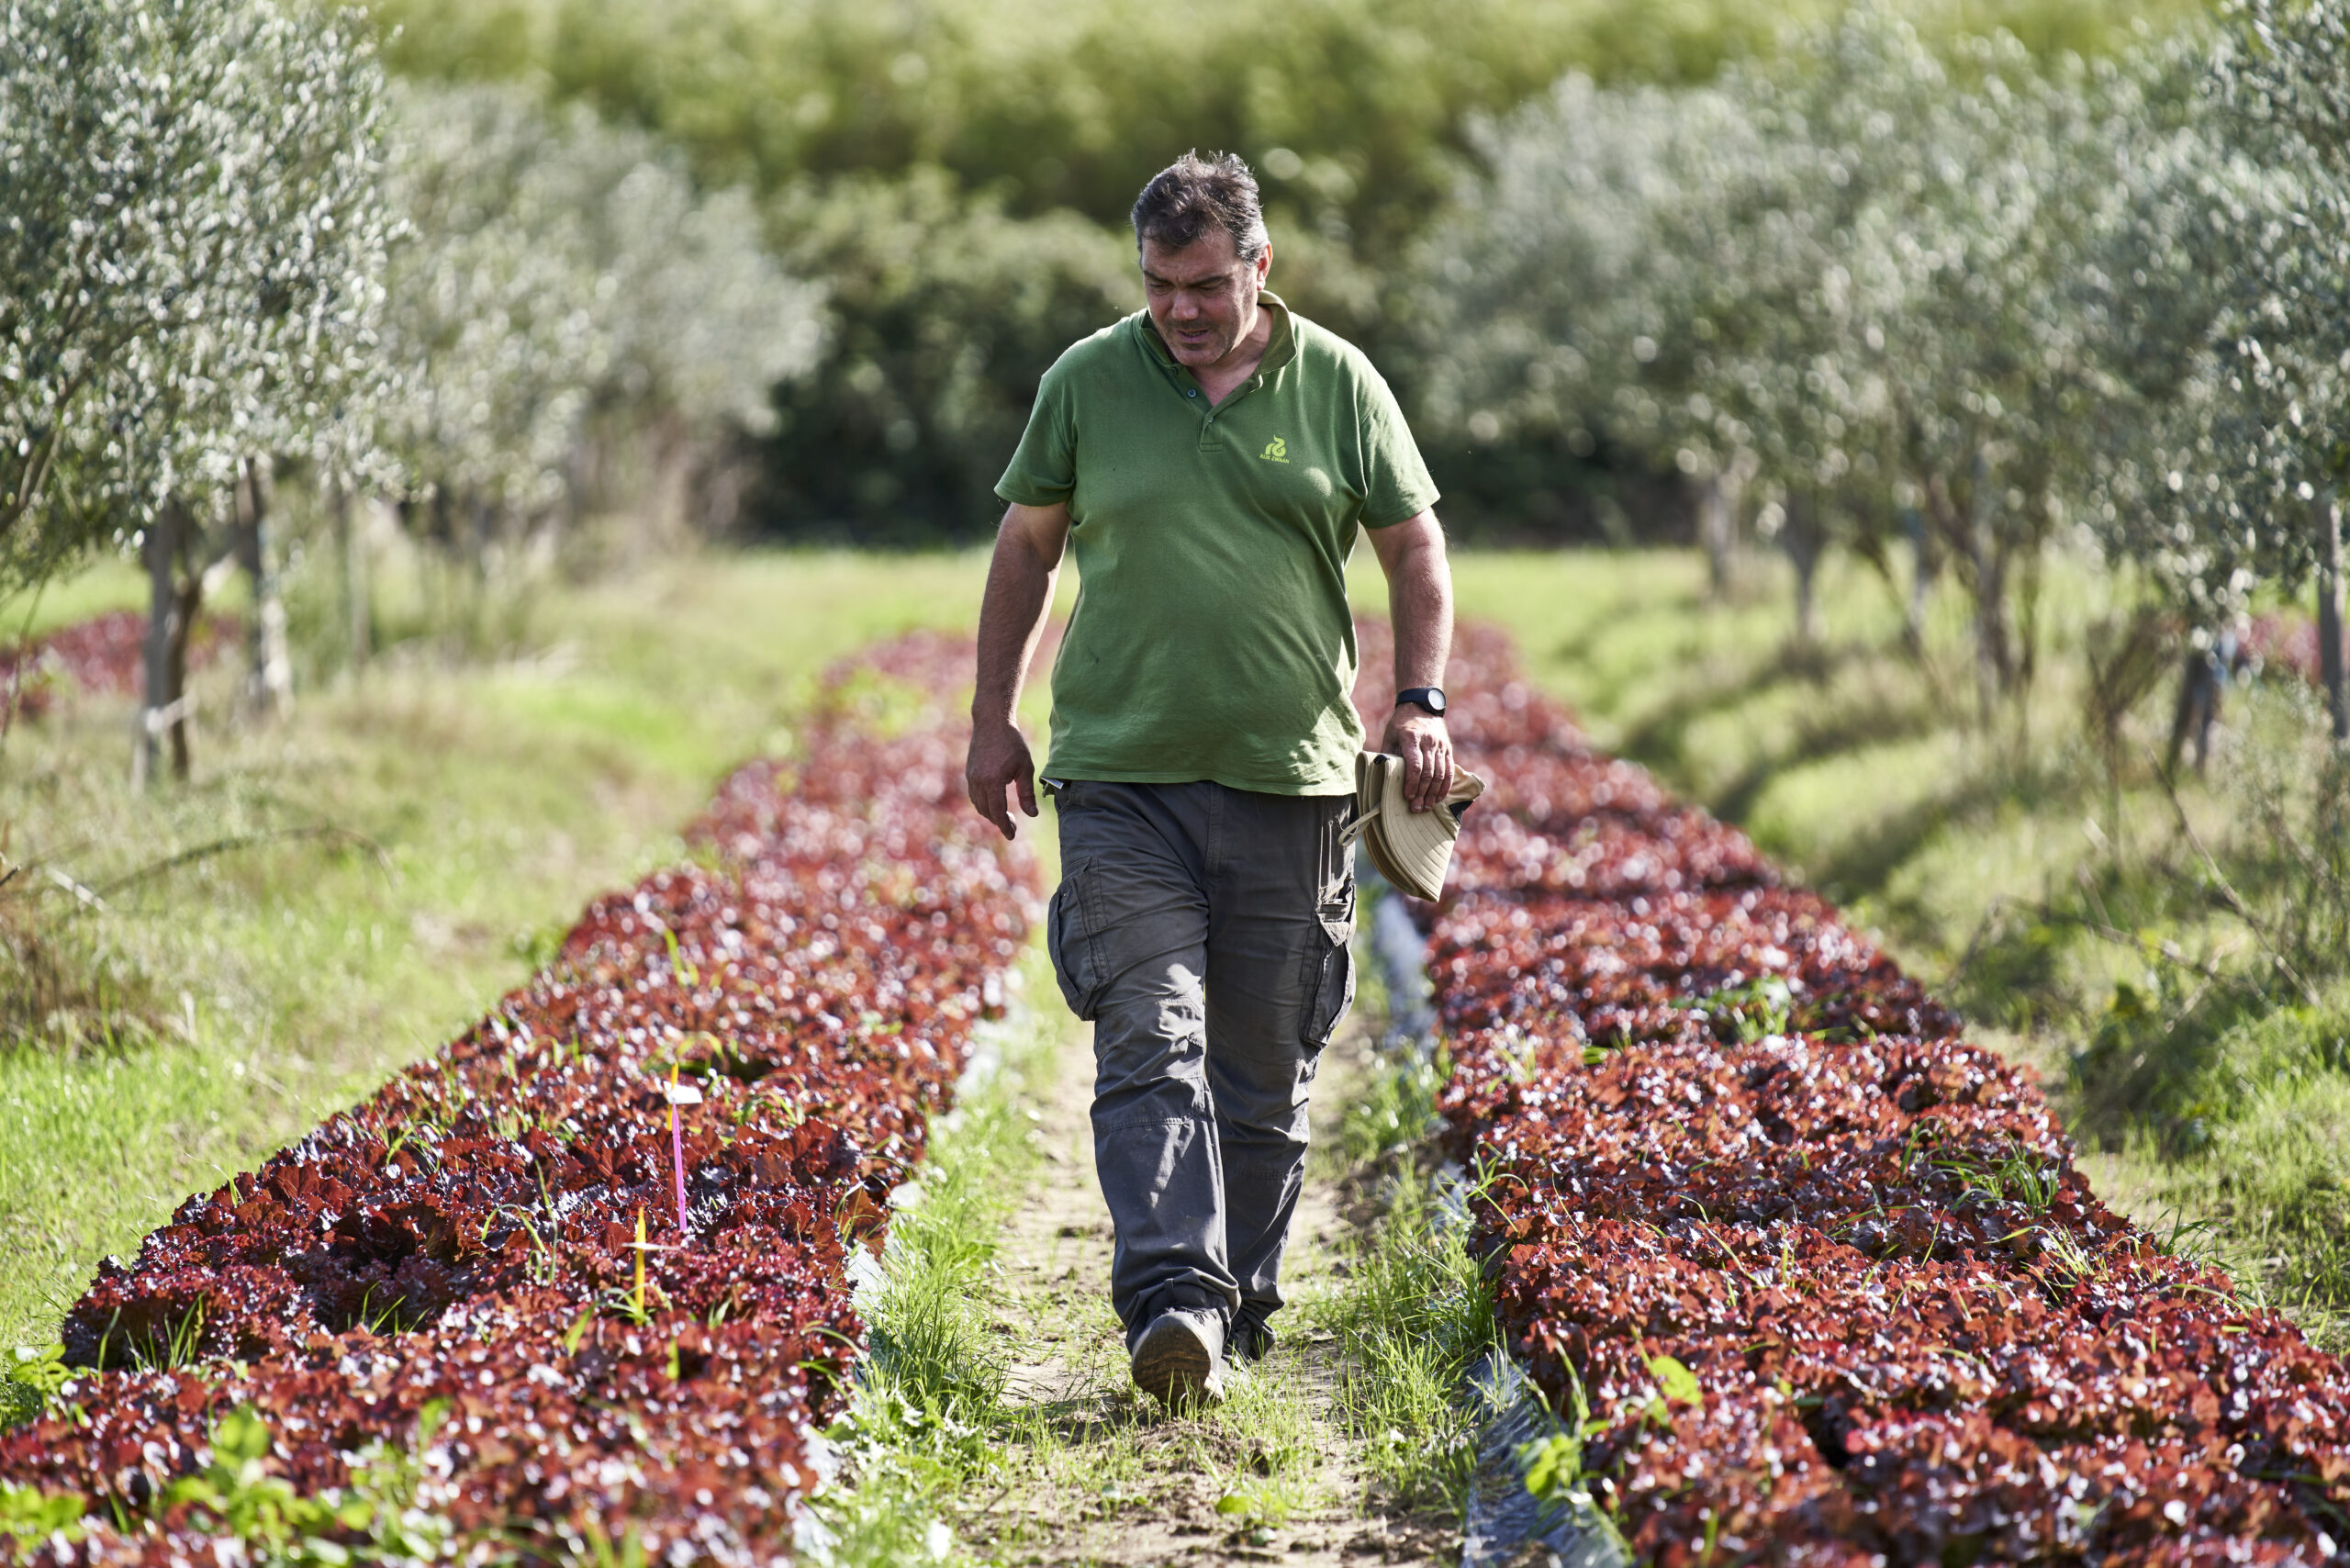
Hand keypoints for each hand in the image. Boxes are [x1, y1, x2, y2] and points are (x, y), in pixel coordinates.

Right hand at [965, 718, 1038, 839]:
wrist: (991, 722)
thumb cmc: (1012, 743)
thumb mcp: (1025, 768)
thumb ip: (1027, 793)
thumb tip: (1032, 815)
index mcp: (993, 781)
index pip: (998, 812)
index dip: (1005, 826)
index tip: (1012, 836)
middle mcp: (978, 781)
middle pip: (987, 811)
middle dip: (999, 822)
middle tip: (1013, 827)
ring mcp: (971, 777)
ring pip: (979, 805)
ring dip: (991, 814)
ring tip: (1005, 817)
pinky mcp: (969, 773)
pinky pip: (974, 795)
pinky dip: (984, 804)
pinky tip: (995, 804)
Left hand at [1381, 706, 1452, 812]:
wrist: (1421, 706)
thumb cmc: (1400, 724)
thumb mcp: (1390, 736)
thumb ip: (1388, 755)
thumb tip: (1382, 777)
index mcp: (1411, 738)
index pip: (1414, 765)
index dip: (1411, 783)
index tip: (1407, 796)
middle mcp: (1428, 742)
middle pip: (1428, 773)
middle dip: (1422, 793)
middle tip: (1416, 808)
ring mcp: (1440, 745)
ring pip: (1440, 774)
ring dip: (1434, 793)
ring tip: (1427, 807)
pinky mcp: (1447, 749)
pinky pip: (1449, 770)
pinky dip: (1445, 786)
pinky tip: (1439, 798)